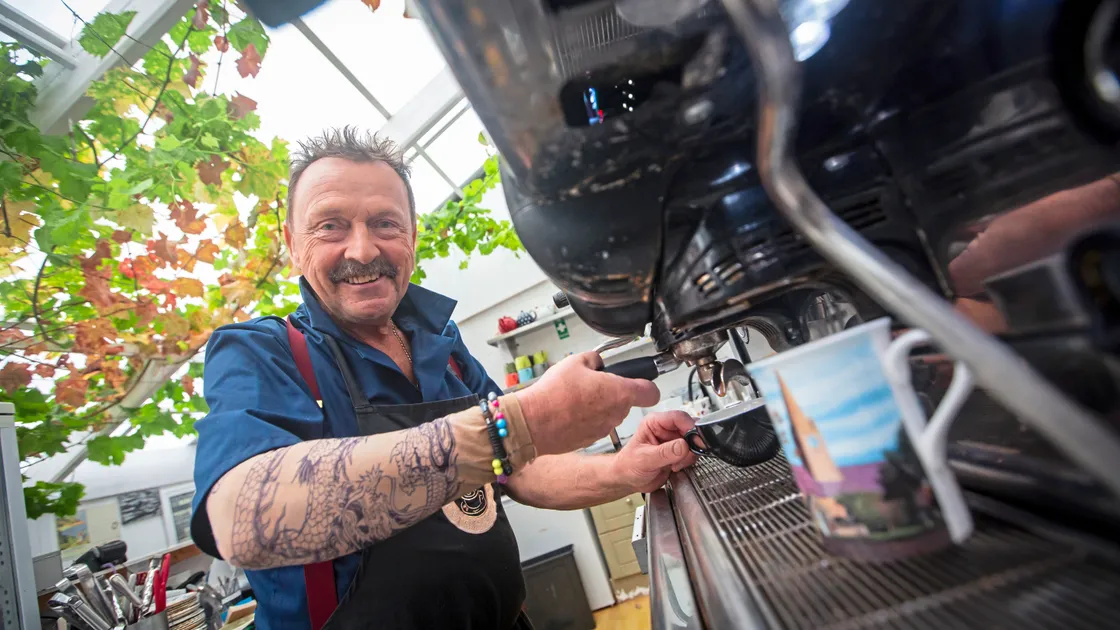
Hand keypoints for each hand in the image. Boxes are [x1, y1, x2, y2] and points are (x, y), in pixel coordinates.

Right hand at [516, 352, 659, 454]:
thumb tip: (597, 361)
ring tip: (577, 397)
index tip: (640, 380)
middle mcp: (616, 413)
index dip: (647, 384)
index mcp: (619, 392)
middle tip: (594, 383)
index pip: (652, 392)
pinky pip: (595, 425)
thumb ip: (594, 358)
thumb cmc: (554, 394)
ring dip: (599, 405)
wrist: (534, 422)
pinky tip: (570, 410)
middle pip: (626, 401)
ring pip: (610, 413)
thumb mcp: (575, 361)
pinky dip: (587, 418)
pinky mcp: (591, 439)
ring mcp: (604, 428)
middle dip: (614, 392)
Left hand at [611, 411, 697, 493]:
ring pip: (693, 442)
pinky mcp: (678, 452)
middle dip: (691, 444)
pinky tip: (675, 467)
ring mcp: (673, 441)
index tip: (696, 440)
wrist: (628, 480)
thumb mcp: (645, 459)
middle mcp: (665, 429)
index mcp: (654, 423)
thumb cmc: (628, 466)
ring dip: (688, 455)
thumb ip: (665, 452)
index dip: (690, 427)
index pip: (678, 417)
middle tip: (685, 456)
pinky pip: (691, 453)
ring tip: (675, 464)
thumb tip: (684, 445)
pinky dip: (687, 462)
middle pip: (689, 428)